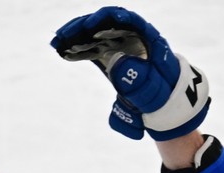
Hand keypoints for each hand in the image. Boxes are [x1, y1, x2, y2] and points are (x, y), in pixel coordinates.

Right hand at [51, 7, 209, 140]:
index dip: (107, 19)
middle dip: (83, 27)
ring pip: (95, 35)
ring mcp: (119, 46)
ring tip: (57, 44)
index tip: (89, 27)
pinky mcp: (109, 57)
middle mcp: (132, 38)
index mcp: (148, 38)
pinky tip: (63, 53)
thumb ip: (140, 79)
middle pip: (106, 24)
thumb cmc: (164, 95)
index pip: (127, 20)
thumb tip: (117, 61)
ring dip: (75, 37)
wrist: (166, 102)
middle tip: (63, 37)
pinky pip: (92, 49)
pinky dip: (78, 50)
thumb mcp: (156, 91)